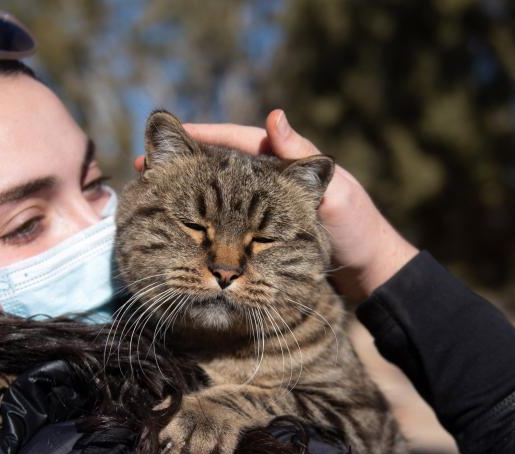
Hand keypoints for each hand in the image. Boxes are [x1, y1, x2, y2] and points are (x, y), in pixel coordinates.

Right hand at [134, 109, 416, 300]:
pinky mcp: (260, 238)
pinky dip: (196, 224)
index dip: (202, 136)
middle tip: (145, 169)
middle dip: (180, 166)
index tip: (169, 137)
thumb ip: (300, 161)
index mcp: (284, 164)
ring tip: (148, 196)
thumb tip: (275, 118)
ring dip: (181, 196)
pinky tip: (175, 231)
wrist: (369, 274)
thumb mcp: (334, 194)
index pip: (236, 139)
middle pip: (216, 167)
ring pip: (213, 197)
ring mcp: (262, 211)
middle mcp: (269, 183)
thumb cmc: (358, 231)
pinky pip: (222, 224)